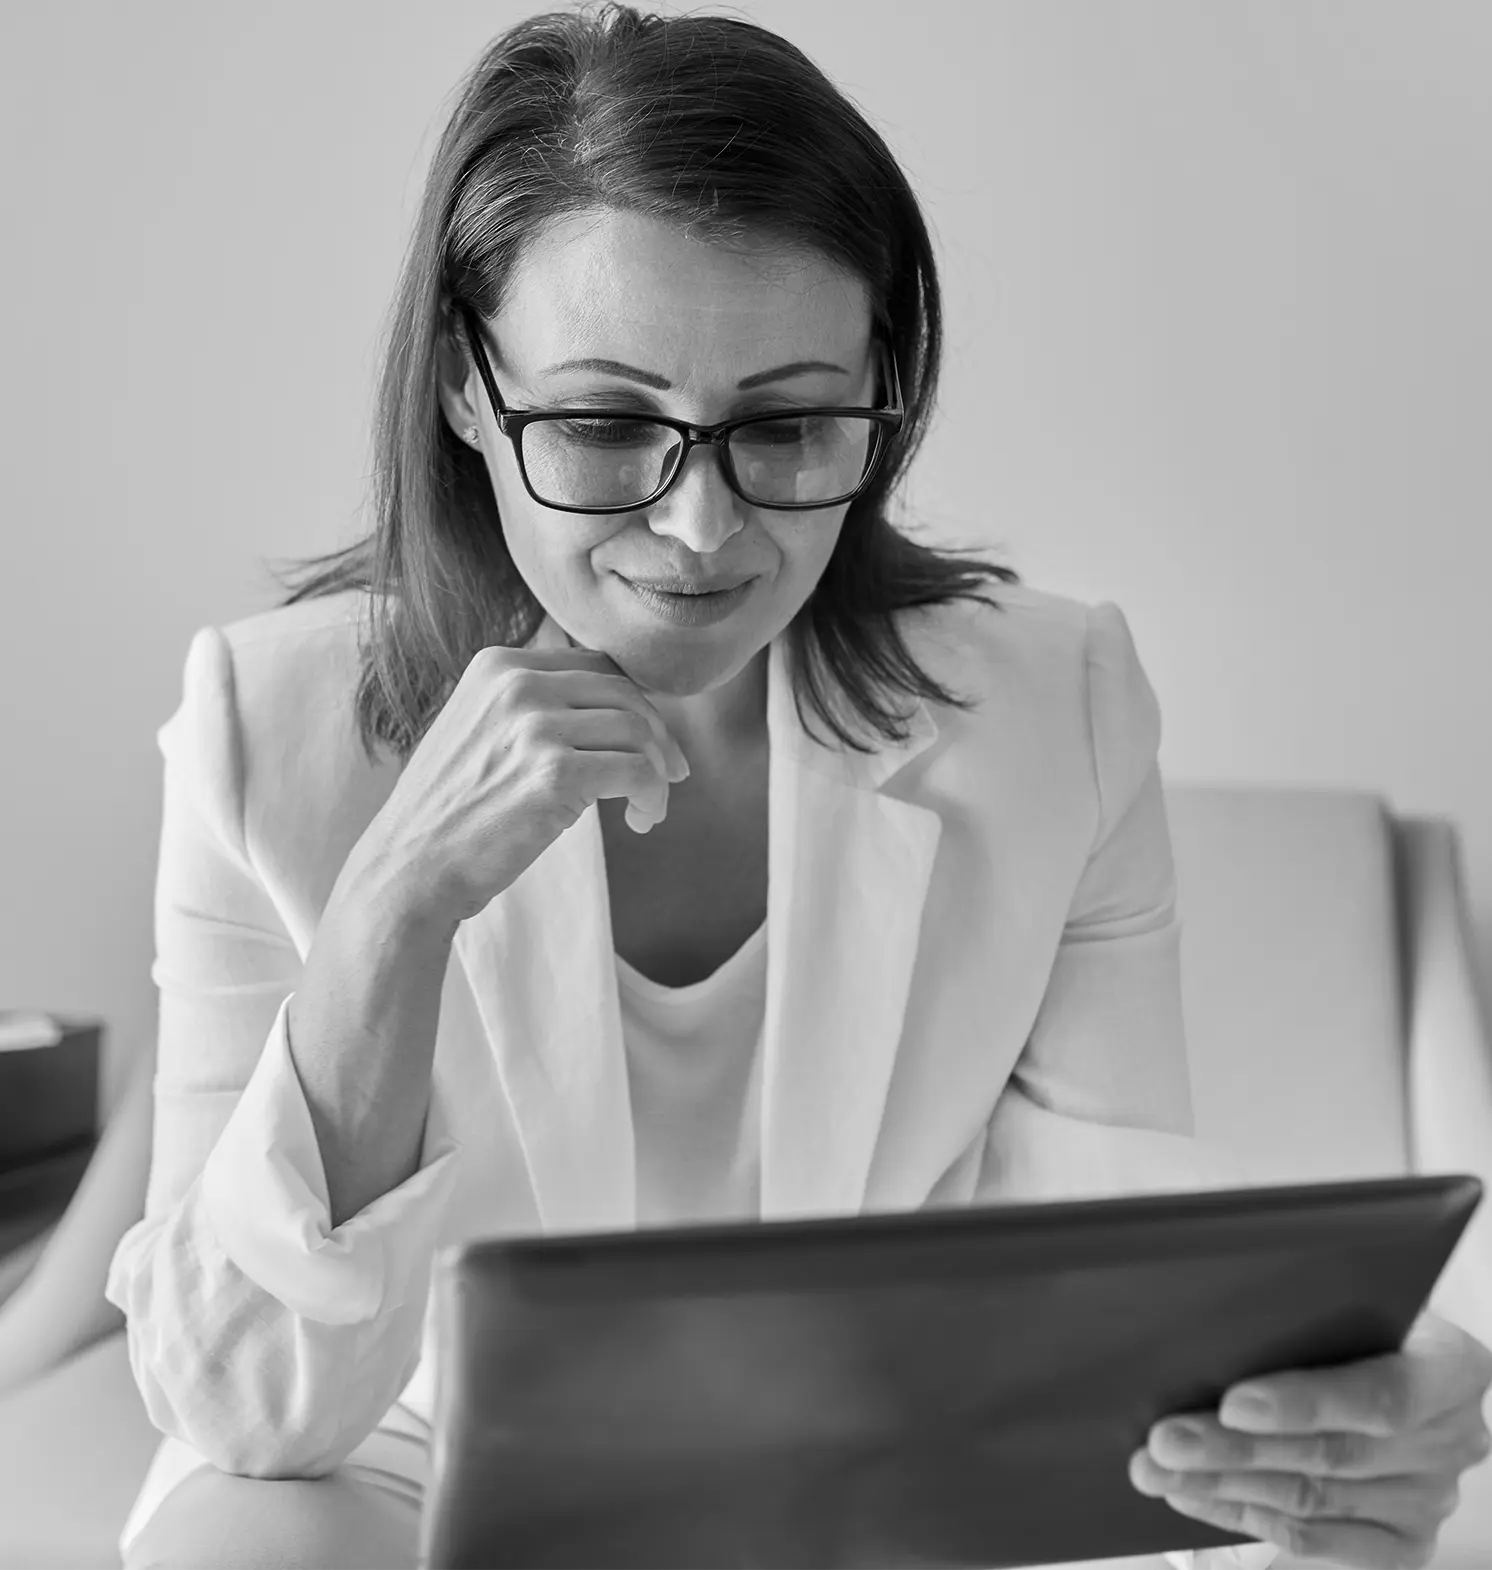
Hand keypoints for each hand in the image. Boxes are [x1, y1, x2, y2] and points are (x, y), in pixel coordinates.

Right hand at [356, 644, 690, 925]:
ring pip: (639, 732)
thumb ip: (533, 707)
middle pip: (625, 695)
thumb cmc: (452, 811)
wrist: (410, 867)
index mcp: (498, 665)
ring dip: (658, 774)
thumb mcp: (481, 731)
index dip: (634, 704)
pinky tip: (641, 821)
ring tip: (650, 808)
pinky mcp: (554, 775)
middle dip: (658, 737)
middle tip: (669, 776)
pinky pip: (638, 774)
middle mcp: (516, 685)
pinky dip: (653, 798)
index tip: (648, 742)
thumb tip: (619, 708)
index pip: (596, 667)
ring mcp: (534, 728)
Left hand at [1130, 1311, 1491, 1567]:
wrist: (1396, 1363)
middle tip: (1165, 1441)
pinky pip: (1313, 1540)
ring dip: (1223, 1486)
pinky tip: (1193, 1496)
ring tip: (1158, 1469)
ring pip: (1311, 1500)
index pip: (1382, 1394)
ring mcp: (1428, 1498)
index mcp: (1450, 1367)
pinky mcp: (1403, 1543)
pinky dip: (1243, 1516)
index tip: (1234, 1403)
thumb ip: (1308, 1313)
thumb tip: (1213, 1325)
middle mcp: (1451, 1438)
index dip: (1305, 1403)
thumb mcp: (1350, 1299)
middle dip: (1235, 1450)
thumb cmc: (1355, 1319)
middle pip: (1333, 1455)